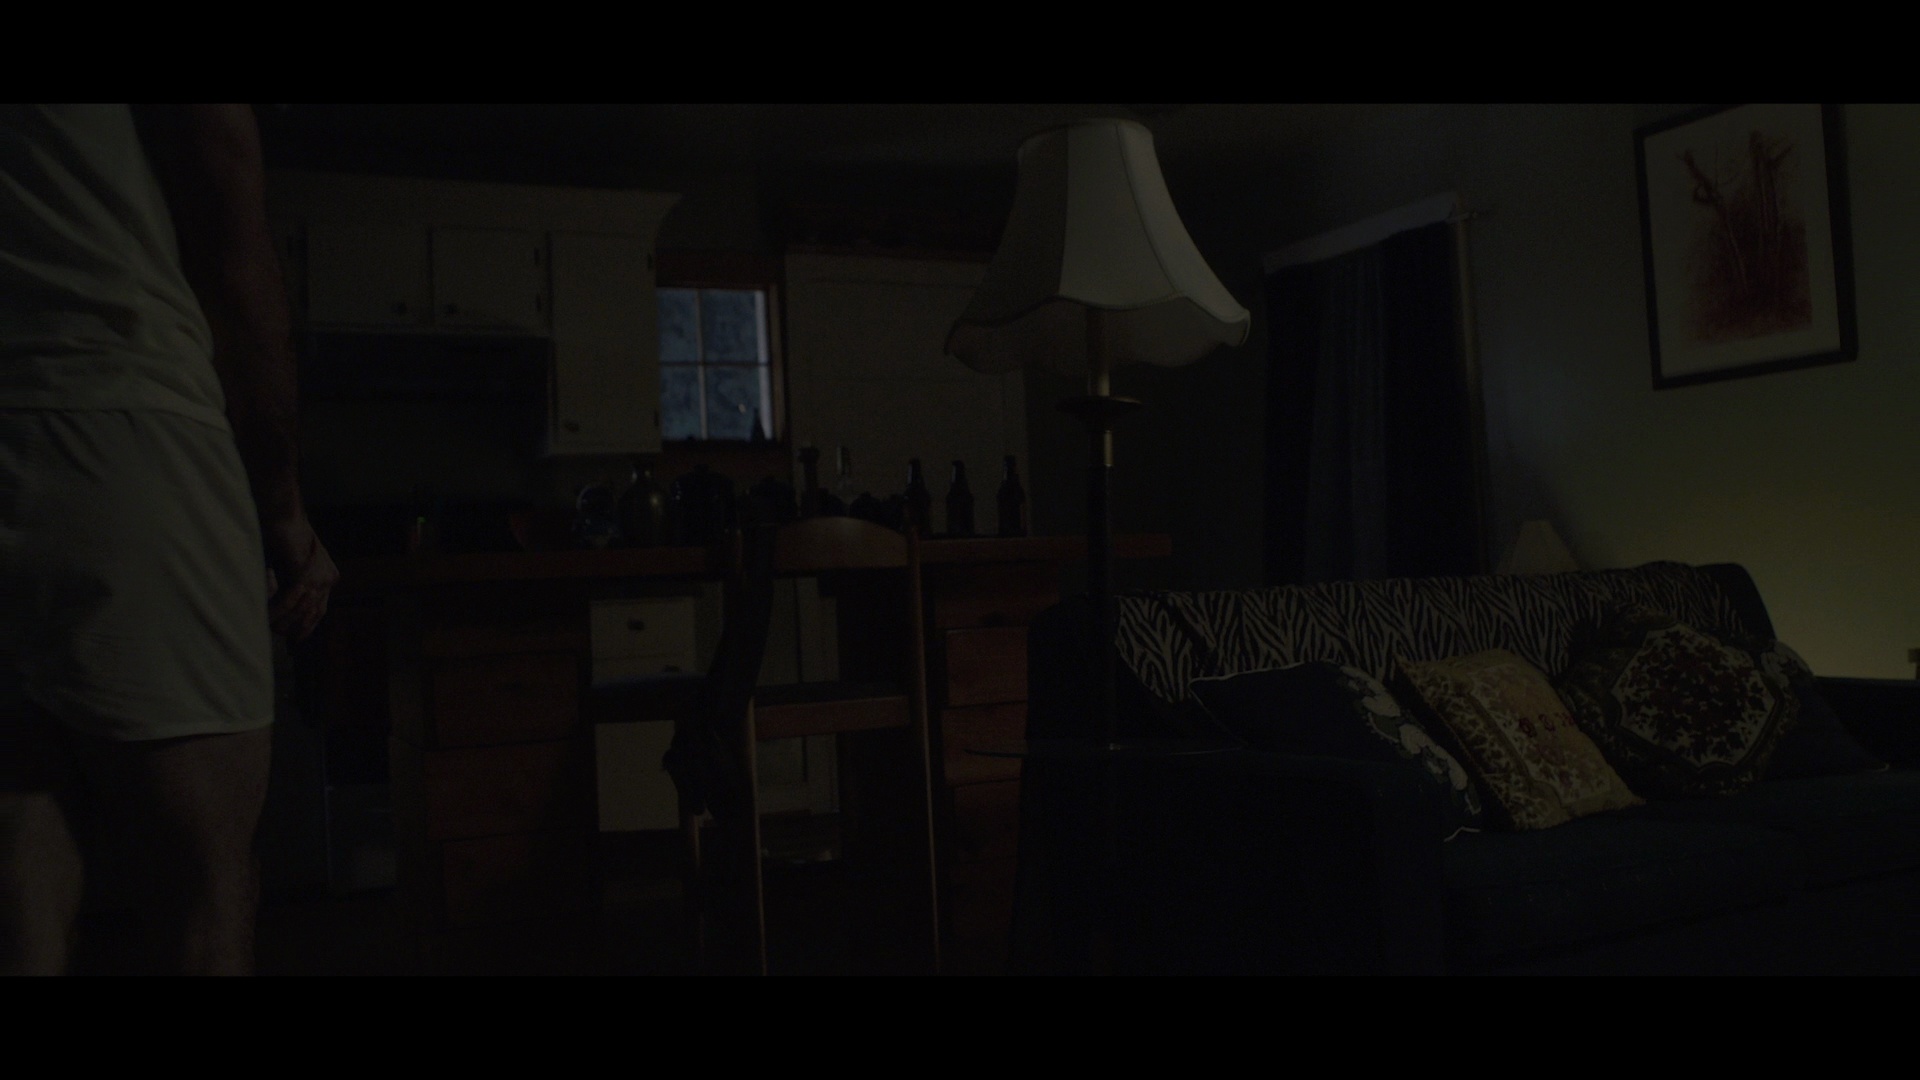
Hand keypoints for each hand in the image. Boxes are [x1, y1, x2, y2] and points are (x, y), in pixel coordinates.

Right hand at [262, 515, 338, 641]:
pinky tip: (270, 614)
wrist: (283, 515)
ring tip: (271, 627)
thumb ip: (289, 584)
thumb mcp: (289, 566)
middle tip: (283, 638)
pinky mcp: (307, 573)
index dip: (308, 624)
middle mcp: (328, 577)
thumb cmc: (281, 536)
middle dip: (298, 626)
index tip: (296, 639)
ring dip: (285, 619)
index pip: (320, 608)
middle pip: (314, 612)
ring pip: (303, 608)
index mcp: (328, 575)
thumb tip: (276, 605)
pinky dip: (280, 607)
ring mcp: (320, 576)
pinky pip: (293, 598)